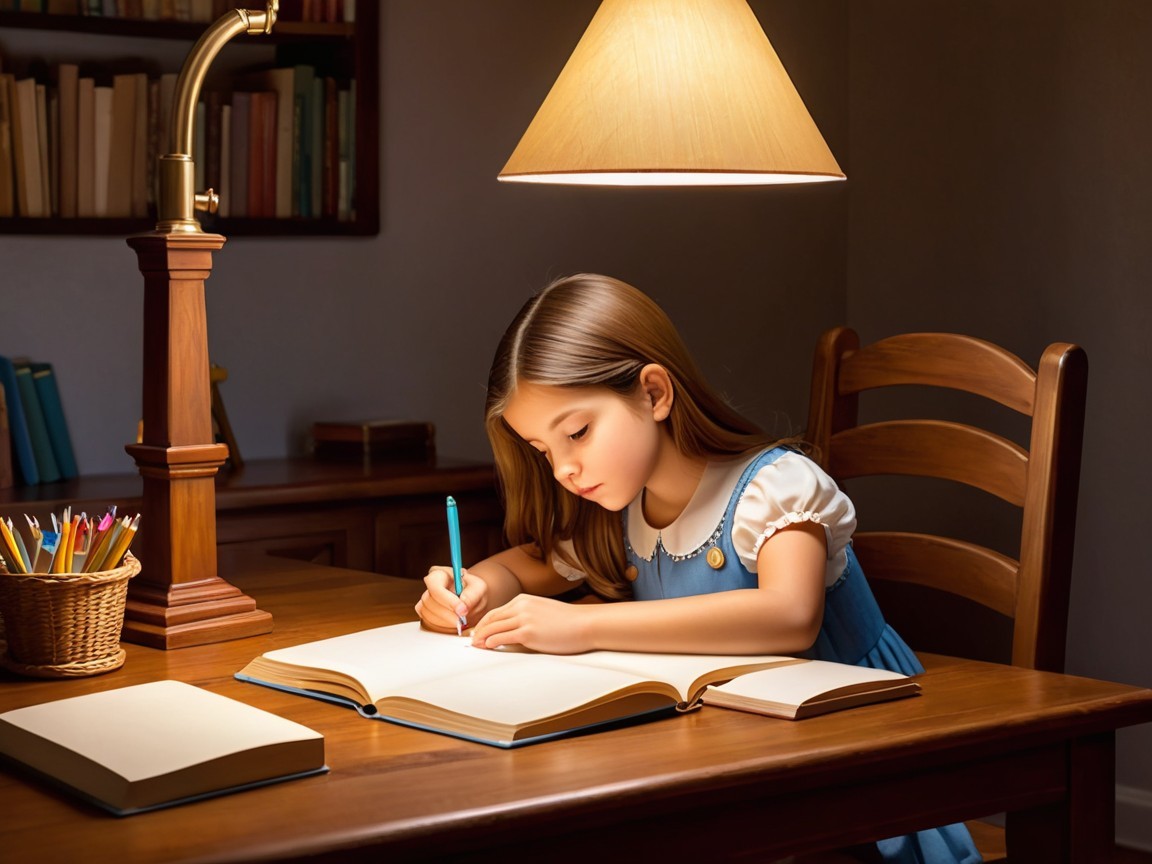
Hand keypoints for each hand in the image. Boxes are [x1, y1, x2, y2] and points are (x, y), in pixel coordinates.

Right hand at [415, 565, 486, 633]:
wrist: (471, 599)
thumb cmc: (472, 590)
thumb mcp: (478, 587)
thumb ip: (472, 595)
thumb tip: (463, 607)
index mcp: (438, 575)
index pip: (435, 587)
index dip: (447, 600)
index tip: (462, 610)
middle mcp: (428, 588)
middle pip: (430, 602)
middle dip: (448, 614)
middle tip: (463, 620)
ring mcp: (425, 603)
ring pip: (429, 615)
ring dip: (447, 622)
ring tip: (462, 621)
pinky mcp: (425, 616)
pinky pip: (430, 624)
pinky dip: (444, 627)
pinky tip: (455, 624)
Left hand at [470, 594, 590, 653]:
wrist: (584, 624)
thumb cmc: (568, 621)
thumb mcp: (542, 611)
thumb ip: (526, 616)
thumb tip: (512, 629)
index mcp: (523, 600)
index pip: (496, 612)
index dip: (484, 623)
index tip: (477, 631)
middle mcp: (521, 606)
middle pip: (492, 619)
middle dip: (479, 630)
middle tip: (471, 640)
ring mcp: (524, 619)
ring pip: (494, 628)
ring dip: (482, 638)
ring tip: (476, 646)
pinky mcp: (528, 633)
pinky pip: (503, 638)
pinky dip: (492, 642)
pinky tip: (487, 646)